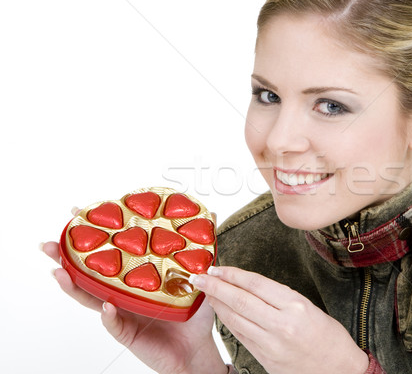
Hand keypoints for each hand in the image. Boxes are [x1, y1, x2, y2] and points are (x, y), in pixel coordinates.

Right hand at [41, 212, 225, 373]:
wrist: (196, 348)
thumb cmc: (193, 314)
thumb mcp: (198, 275)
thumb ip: (201, 248)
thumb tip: (210, 216)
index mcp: (134, 277)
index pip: (109, 253)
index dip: (93, 235)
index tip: (79, 213)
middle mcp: (122, 292)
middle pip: (89, 273)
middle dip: (67, 257)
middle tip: (51, 243)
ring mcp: (121, 312)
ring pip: (91, 299)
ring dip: (73, 285)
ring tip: (60, 271)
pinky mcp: (127, 333)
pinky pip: (114, 324)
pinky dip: (109, 316)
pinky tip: (107, 307)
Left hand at [192, 266, 368, 373]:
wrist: (338, 370)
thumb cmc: (329, 338)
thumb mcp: (309, 307)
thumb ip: (280, 298)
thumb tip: (250, 286)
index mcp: (296, 306)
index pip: (256, 284)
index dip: (233, 274)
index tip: (218, 267)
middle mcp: (282, 324)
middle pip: (240, 300)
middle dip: (216, 287)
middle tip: (199, 277)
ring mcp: (271, 344)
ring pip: (235, 319)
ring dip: (217, 304)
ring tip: (206, 292)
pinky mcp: (264, 358)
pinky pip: (240, 336)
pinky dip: (228, 322)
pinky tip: (221, 312)